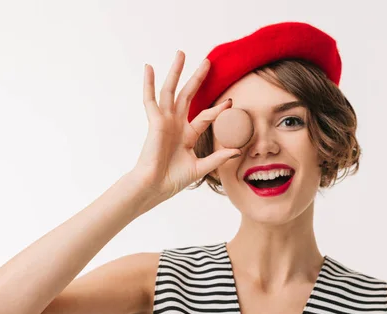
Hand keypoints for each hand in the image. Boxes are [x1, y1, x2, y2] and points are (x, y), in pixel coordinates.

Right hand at [133, 50, 240, 199]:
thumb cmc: (173, 180)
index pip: (206, 116)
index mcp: (187, 134)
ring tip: (181, 54)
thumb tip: (237, 150)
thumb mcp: (201, 167)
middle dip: (197, 78)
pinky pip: (150, 99)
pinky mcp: (155, 121)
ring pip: (171, 90)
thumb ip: (218, 157)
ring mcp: (165, 121)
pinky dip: (148, 83)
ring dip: (175, 72)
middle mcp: (176, 124)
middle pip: (188, 95)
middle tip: (208, 62)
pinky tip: (149, 67)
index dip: (218, 108)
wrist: (155, 186)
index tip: (231, 101)